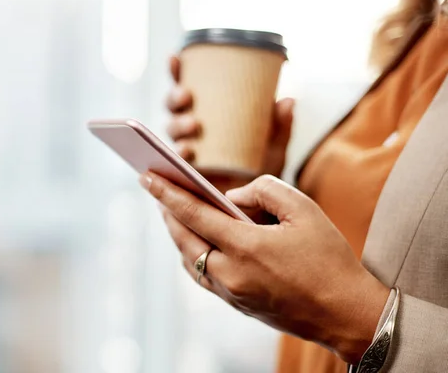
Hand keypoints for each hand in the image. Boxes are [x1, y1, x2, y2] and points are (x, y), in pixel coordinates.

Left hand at [140, 172, 390, 363]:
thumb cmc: (329, 258)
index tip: (145, 177)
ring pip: (189, 260)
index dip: (166, 193)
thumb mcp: (303, 208)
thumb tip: (231, 198)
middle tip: (157, 190)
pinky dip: (192, 254)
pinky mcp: (237, 304)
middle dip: (167, 213)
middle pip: (183, 239)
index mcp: (246, 248)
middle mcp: (230, 274)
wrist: (347, 315)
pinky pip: (202, 276)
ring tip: (174, 213)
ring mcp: (231, 293)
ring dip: (178, 235)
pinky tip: (197, 241)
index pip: (193, 214)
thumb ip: (263, 190)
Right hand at [165, 55, 294, 180]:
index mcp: (208, 114)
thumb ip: (281, 126)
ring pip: (171, 132)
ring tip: (193, 126)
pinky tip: (187, 151)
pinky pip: (174, 161)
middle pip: (173, 109)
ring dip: (177, 124)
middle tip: (187, 97)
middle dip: (174, 98)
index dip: (176, 72)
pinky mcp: (186, 173)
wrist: (259, 207)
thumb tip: (288, 100)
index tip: (174, 58)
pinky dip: (177, 154)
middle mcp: (192, 130)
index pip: (187, 88)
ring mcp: (187, 151)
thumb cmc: (263, 169)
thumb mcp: (274, 146)